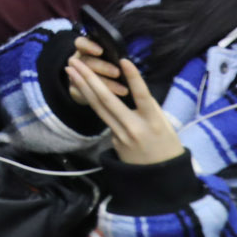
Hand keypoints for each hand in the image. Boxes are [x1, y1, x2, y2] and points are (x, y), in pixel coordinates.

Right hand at [64, 37, 129, 106]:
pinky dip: (99, 96)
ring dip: (105, 83)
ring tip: (123, 90)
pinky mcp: (74, 90)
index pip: (81, 43)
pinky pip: (85, 93)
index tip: (100, 51)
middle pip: (86, 61)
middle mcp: (77, 61)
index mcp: (84, 49)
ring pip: (86, 78)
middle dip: (102, 67)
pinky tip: (113, 99)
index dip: (89, 46)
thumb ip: (113, 57)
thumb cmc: (108, 68)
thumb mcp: (110, 59)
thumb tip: (125, 60)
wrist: (96, 89)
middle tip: (117, 73)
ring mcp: (73, 75)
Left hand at [67, 55, 185, 165]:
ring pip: (98, 107)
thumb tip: (131, 85)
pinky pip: (102, 116)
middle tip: (75, 61)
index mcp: (153, 122)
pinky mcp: (112, 139)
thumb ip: (148, 105)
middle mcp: (134, 127)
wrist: (160, 176)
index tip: (124, 60)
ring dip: (82, 86)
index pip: (142, 96)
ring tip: (70, 70)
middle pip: (107, 99)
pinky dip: (91, 100)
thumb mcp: (164, 123)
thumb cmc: (166, 144)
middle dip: (89, 78)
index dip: (134, 78)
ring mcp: (120, 135)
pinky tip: (81, 88)